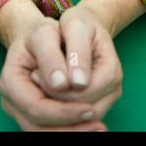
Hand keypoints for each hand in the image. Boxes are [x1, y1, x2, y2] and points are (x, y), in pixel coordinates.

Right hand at [0, 16, 107, 131]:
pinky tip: (93, 126)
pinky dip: (73, 129)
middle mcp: (12, 100)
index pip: (36, 107)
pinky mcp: (36, 116)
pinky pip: (53, 130)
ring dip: (74, 131)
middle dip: (71, 127)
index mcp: (11, 79)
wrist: (41, 36)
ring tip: (100, 128)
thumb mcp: (47, 31)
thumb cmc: (44, 31)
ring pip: (46, 133)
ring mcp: (22, 110)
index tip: (90, 109)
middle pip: (40, 127)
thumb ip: (53, 55)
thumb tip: (66, 84)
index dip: (63, 112)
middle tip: (100, 125)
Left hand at [30, 6, 122, 120]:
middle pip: (81, 112)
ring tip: (36, 82)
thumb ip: (77, 51)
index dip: (56, 90)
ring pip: (77, 121)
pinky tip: (43, 90)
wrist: (82, 27)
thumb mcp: (74, 24)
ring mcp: (106, 99)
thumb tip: (77, 83)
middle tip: (32, 77)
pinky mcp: (96, 104)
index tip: (34, 73)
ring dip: (52, 106)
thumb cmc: (76, 24)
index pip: (84, 94)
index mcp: (111, 70)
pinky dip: (55, 111)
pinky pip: (74, 119)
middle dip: (53, 99)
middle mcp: (113, 89)